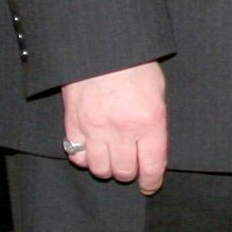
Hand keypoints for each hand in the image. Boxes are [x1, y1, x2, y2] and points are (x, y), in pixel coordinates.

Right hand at [62, 60, 167, 194]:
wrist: (101, 45)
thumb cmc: (134, 61)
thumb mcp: (157, 88)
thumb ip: (155, 119)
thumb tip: (153, 144)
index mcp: (149, 122)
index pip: (151, 166)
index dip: (151, 182)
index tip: (149, 186)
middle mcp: (122, 130)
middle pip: (124, 171)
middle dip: (129, 172)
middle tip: (130, 164)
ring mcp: (95, 129)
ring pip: (99, 168)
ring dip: (106, 166)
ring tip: (110, 156)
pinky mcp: (74, 123)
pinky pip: (77, 155)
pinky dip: (83, 156)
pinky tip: (90, 147)